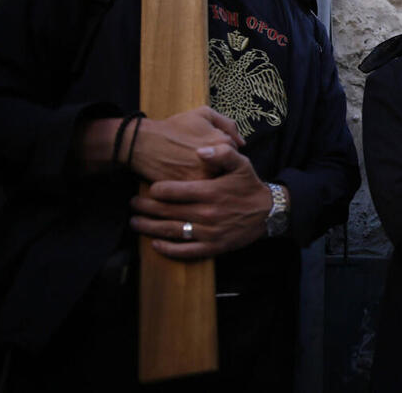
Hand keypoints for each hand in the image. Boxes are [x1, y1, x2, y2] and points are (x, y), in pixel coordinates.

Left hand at [129, 142, 271, 259]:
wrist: (269, 212)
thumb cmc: (250, 186)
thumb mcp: (242, 164)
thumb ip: (222, 153)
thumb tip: (200, 150)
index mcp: (210, 192)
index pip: (174, 191)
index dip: (157, 190)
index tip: (148, 188)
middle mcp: (206, 213)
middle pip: (168, 211)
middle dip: (146, 208)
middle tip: (132, 204)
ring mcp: (209, 232)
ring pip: (172, 231)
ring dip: (150, 228)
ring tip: (135, 222)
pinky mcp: (213, 247)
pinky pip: (185, 251)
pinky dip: (168, 249)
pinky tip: (155, 245)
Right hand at [130, 106, 244, 182]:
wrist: (143, 143)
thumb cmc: (175, 127)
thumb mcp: (203, 114)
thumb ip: (227, 124)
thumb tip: (242, 143)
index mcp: (223, 143)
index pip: (234, 155)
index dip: (222, 155)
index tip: (210, 153)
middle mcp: (217, 162)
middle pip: (228, 172)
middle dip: (219, 169)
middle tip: (203, 164)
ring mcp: (204, 179)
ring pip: (216, 184)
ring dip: (211, 180)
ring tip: (194, 171)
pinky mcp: (190, 191)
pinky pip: (202, 194)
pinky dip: (198, 190)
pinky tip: (188, 180)